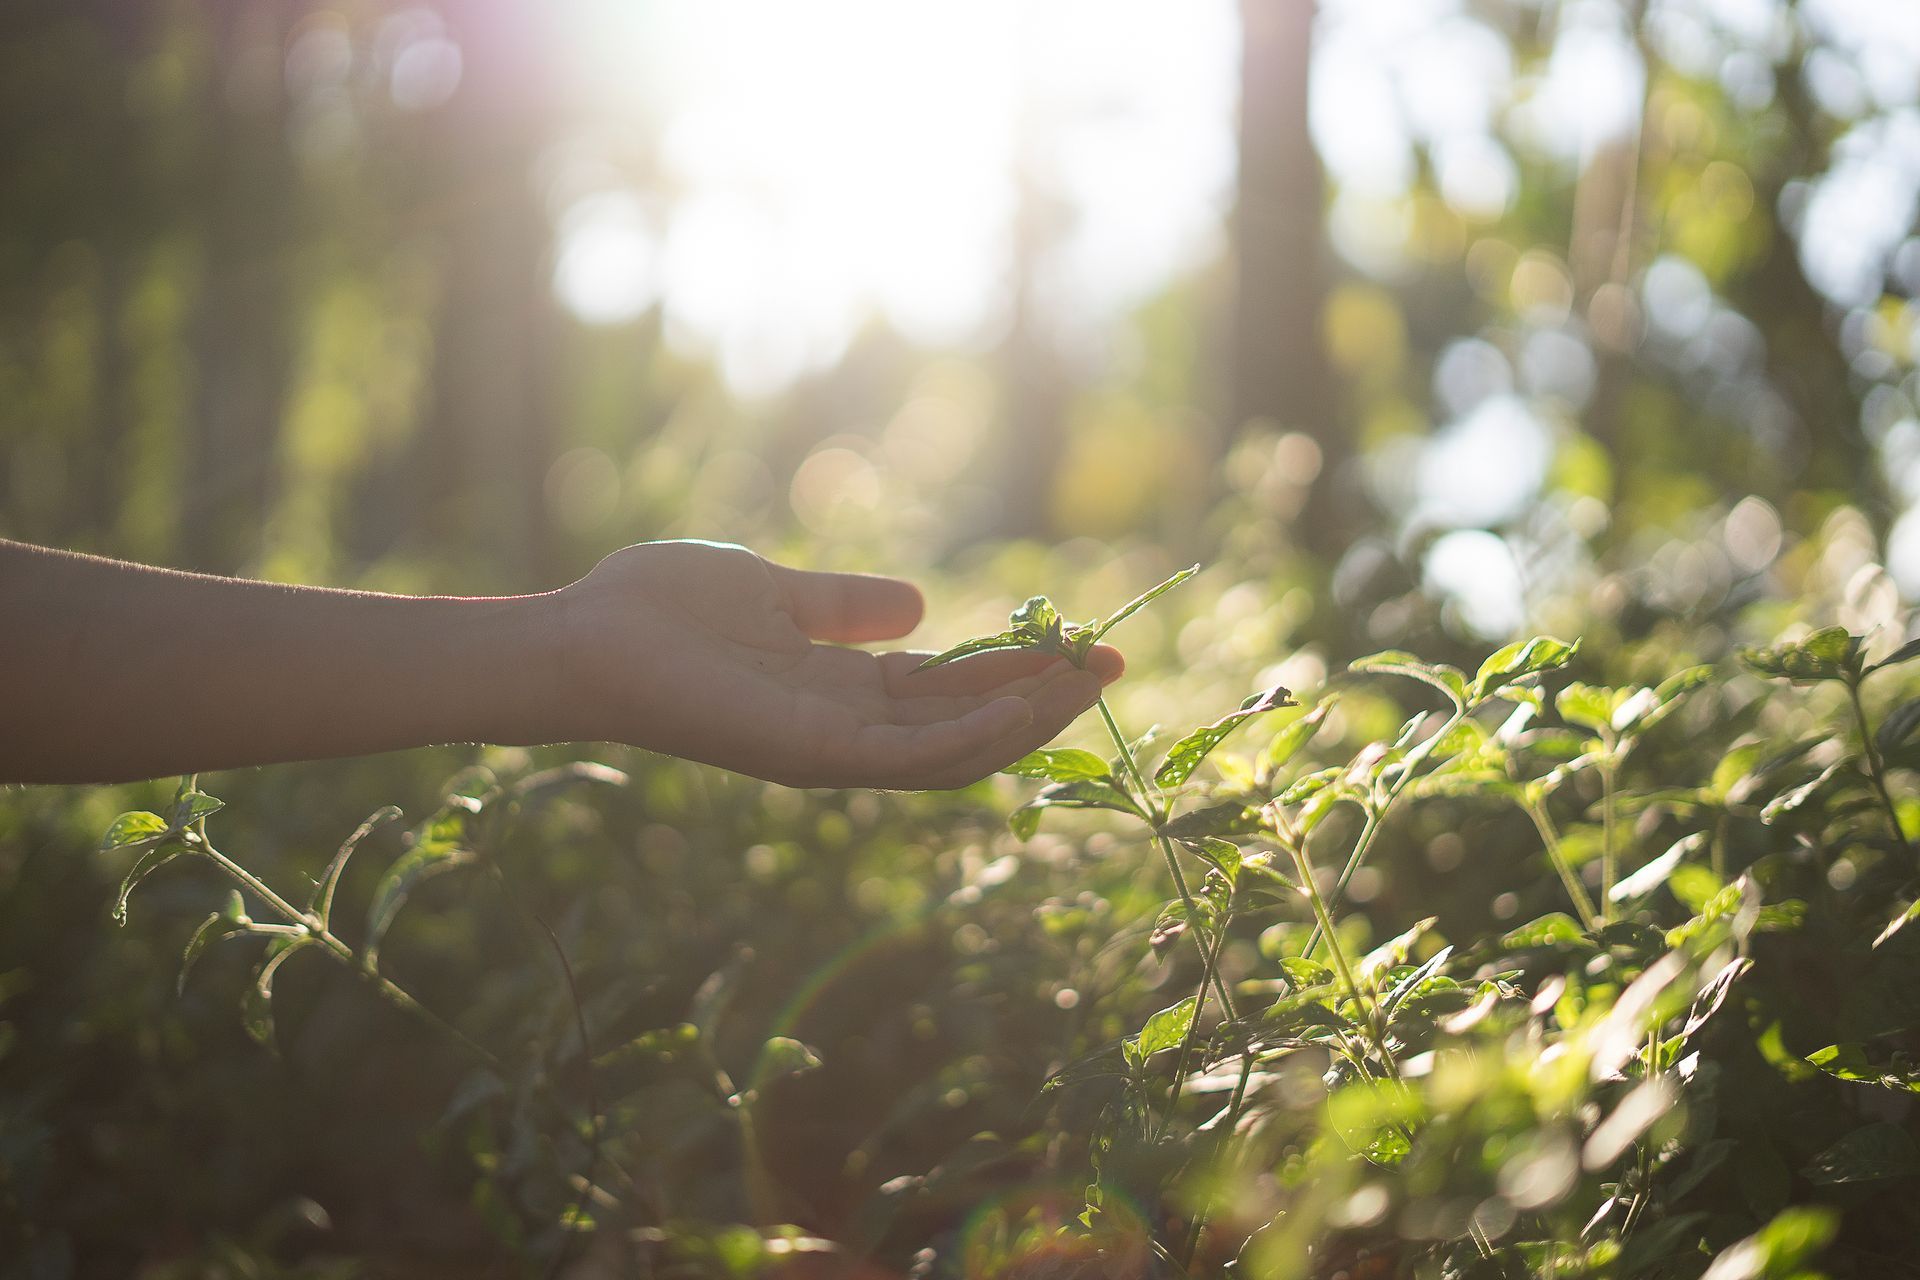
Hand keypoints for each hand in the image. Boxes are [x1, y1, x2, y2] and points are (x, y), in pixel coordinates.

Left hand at [551, 541, 1122, 788]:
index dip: (1011, 670)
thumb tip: (920, 605)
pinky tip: (1024, 702)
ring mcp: (831, 751)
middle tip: (1111, 665)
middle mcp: (844, 731)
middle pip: (963, 724)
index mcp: (838, 691)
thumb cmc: (661, 609)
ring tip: (1086, 682)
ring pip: (953, 751)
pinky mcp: (814, 756)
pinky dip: (973, 736)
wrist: (587, 635)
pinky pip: (913, 759)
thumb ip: (845, 605)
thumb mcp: (776, 591)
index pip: (945, 691)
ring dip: (1025, 721)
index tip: (1075, 642)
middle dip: (1039, 699)